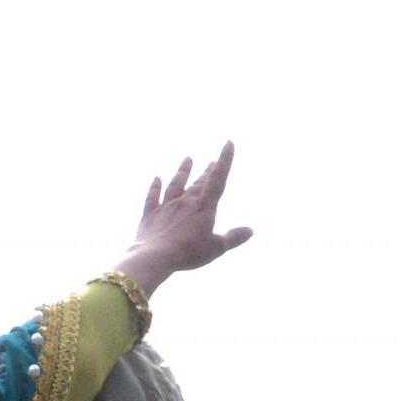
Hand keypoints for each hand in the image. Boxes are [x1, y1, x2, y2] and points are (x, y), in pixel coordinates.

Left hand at [116, 142, 252, 294]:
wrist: (154, 257)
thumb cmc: (188, 253)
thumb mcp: (216, 248)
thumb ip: (233, 238)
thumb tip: (250, 231)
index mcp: (203, 207)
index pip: (218, 179)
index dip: (224, 161)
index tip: (228, 143)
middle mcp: (185, 202)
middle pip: (198, 183)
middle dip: (207, 171)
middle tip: (211, 162)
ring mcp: (165, 207)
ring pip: (175, 184)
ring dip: (182, 171)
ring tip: (188, 159)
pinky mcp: (149, 216)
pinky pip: (152, 198)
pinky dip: (154, 187)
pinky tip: (156, 178)